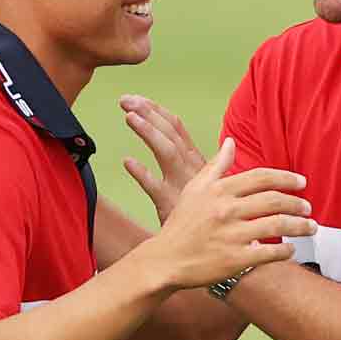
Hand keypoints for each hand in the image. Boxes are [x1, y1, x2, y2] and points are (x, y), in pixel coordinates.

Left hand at [119, 94, 206, 222]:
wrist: (214, 240)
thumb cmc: (206, 212)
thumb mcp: (208, 182)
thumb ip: (202, 160)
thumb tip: (211, 141)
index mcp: (196, 160)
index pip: (176, 127)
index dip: (157, 111)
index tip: (137, 99)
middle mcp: (191, 168)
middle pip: (170, 133)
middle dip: (149, 113)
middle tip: (127, 100)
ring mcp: (181, 184)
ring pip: (166, 152)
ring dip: (149, 133)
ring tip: (130, 117)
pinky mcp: (171, 205)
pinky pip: (155, 187)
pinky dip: (142, 173)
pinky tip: (128, 162)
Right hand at [147, 138, 314, 289]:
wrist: (164, 261)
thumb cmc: (181, 225)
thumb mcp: (194, 190)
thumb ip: (216, 166)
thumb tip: (231, 142)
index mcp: (219, 191)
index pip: (261, 178)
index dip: (286, 178)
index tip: (302, 183)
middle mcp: (226, 210)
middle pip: (274, 201)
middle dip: (297, 204)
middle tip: (308, 208)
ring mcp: (231, 235)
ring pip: (277, 225)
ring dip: (300, 226)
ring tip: (311, 227)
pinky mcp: (235, 259)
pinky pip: (269, 253)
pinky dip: (285, 251)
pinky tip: (292, 250)